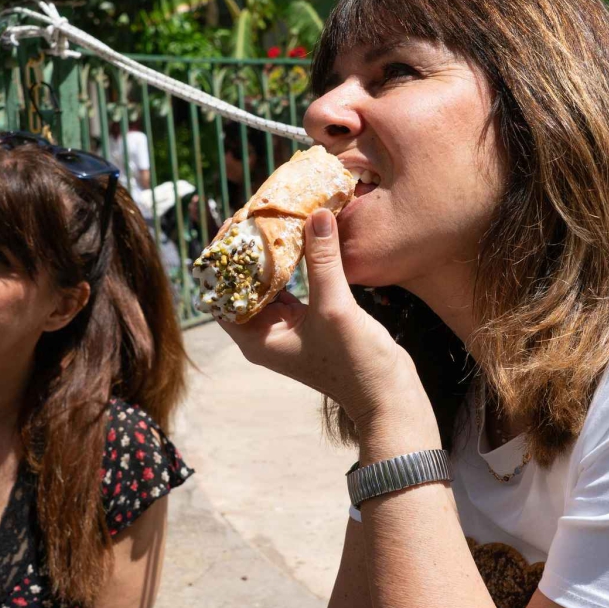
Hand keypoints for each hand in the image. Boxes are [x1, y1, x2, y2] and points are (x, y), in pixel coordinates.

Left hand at [220, 209, 430, 432]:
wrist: (386, 393)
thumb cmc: (356, 362)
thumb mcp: (335, 308)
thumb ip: (323, 262)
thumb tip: (316, 216)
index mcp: (256, 338)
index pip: (222, 294)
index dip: (223, 261)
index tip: (233, 227)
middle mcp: (265, 333)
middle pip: (242, 286)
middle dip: (247, 251)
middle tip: (254, 215)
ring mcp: (286, 328)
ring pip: (268, 284)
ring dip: (270, 255)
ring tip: (273, 219)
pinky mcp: (308, 321)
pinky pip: (292, 286)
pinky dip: (293, 264)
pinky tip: (300, 239)